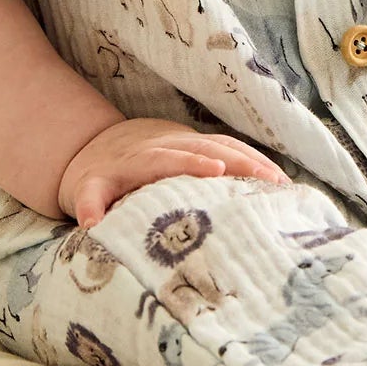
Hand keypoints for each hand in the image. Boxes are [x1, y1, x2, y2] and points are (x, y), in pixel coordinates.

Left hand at [58, 117, 291, 226]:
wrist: (104, 142)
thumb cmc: (98, 175)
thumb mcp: (85, 188)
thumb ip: (88, 203)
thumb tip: (91, 224)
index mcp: (144, 158)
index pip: (170, 158)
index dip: (193, 163)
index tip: (216, 171)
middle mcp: (172, 144)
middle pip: (208, 148)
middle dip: (238, 162)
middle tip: (268, 181)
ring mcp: (190, 141)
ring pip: (226, 146)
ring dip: (254, 163)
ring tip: (282, 185)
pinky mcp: (203, 145)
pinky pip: (232, 149)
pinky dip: (255, 161)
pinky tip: (278, 181)